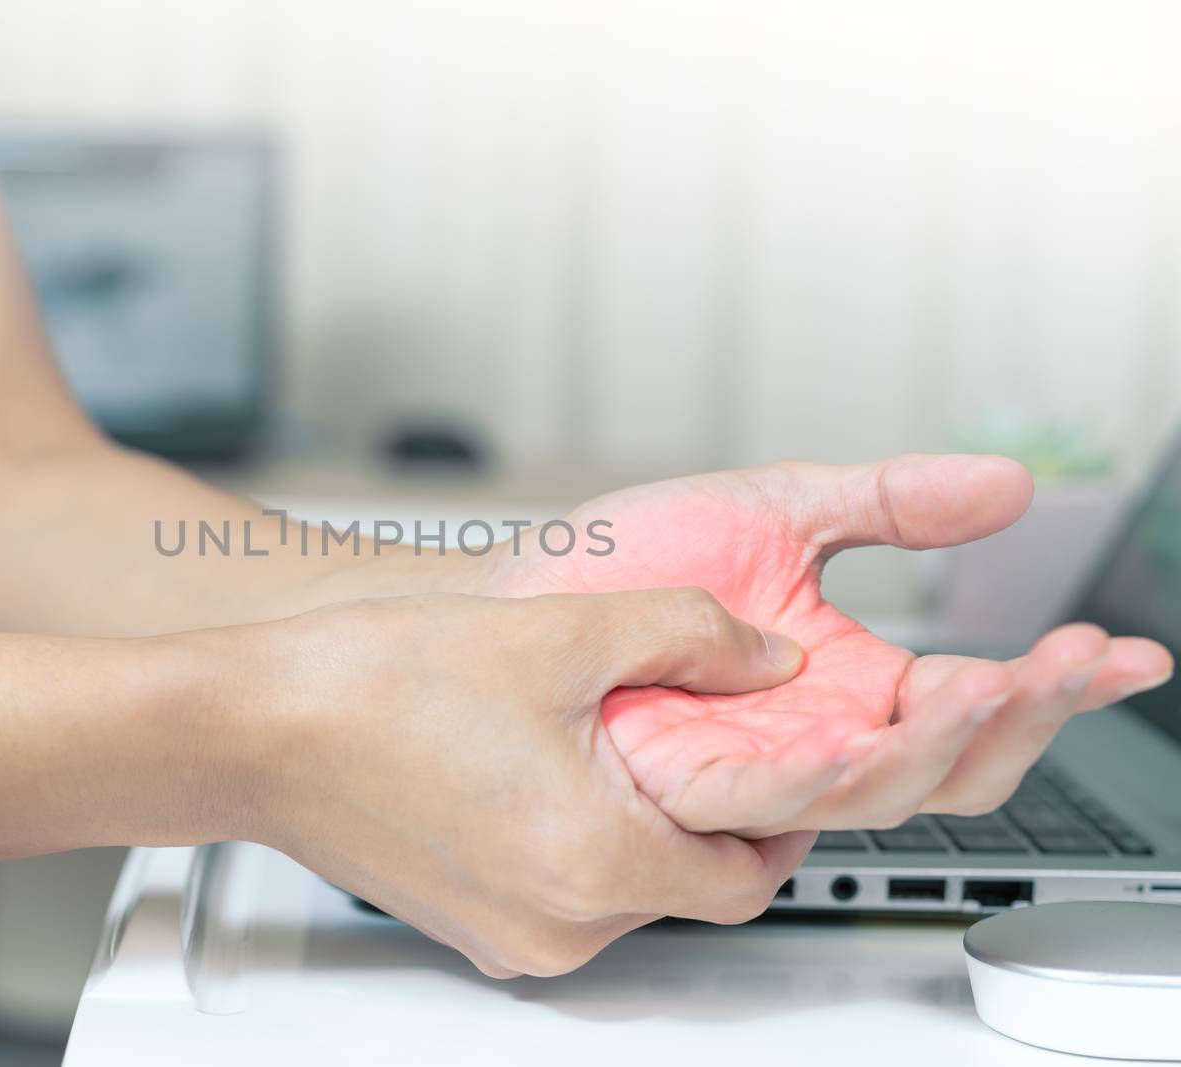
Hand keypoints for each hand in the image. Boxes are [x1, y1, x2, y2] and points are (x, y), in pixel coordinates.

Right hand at [213, 589, 817, 977]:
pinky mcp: (464, 922)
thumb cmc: (371, 687)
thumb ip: (688, 635)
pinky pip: (557, 892)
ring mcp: (502, 933)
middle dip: (708, 816)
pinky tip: (542, 766)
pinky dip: (576, 839)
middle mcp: (553, 925)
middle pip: (688, 886)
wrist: (250, 728)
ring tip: (609, 741)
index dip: (788, 817)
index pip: (751, 876)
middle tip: (702, 742)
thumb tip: (765, 656)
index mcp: (591, 862)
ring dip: (637, 824)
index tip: (791, 771)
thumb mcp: (560, 632)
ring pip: (621, 891)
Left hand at [477, 454, 1173, 834]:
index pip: (978, 701)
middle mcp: (817, 737)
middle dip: (1024, 717)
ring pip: (877, 793)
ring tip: (995, 687)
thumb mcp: (780, 509)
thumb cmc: (630, 560)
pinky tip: (864, 736)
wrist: (524, 585)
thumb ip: (891, 502)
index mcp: (853, 682)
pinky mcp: (690, 786)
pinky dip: (824, 775)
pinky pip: (769, 800)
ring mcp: (758, 768)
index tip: (1127, 650)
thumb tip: (1008, 482)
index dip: (1060, 683)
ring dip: (944, 746)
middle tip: (1070, 662)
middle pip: (951, 765)